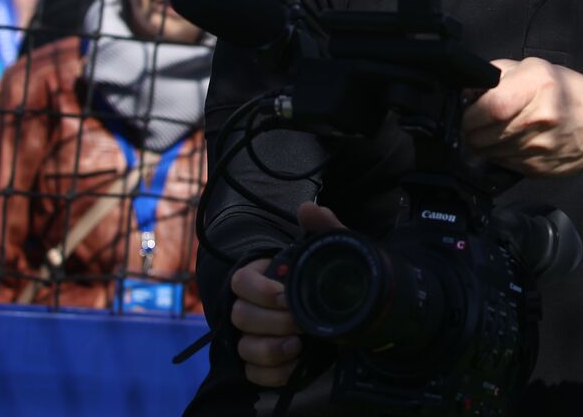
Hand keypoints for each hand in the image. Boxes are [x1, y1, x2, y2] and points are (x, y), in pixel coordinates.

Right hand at [231, 202, 342, 387]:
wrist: (341, 310)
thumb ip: (322, 228)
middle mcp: (249, 307)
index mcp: (259, 278)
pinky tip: (295, 363)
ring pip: (244, 347)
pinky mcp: (261, 363)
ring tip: (298, 345)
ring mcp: (252, 337)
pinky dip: (273, 373)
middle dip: (272, 321)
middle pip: (241, 316)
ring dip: (270, 349)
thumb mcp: (328, 253)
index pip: (240, 282)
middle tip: (300, 322)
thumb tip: (308, 208)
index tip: (286, 295)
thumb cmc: (324, 278)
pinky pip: (253, 373)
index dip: (260, 291)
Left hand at [462, 58, 582, 180]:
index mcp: (537, 85)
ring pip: (486, 151)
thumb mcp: (536, 69)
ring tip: (496, 128)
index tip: (467, 108)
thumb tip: (466, 90)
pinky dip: (498, 153)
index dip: (470, 111)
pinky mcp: (535, 169)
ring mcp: (536, 147)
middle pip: (481, 133)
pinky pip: (500, 162)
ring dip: (482, 141)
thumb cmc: (571, 93)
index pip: (489, 106)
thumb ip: (499, 76)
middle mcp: (537, 117)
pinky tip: (512, 140)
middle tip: (476, 120)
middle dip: (470, 128)